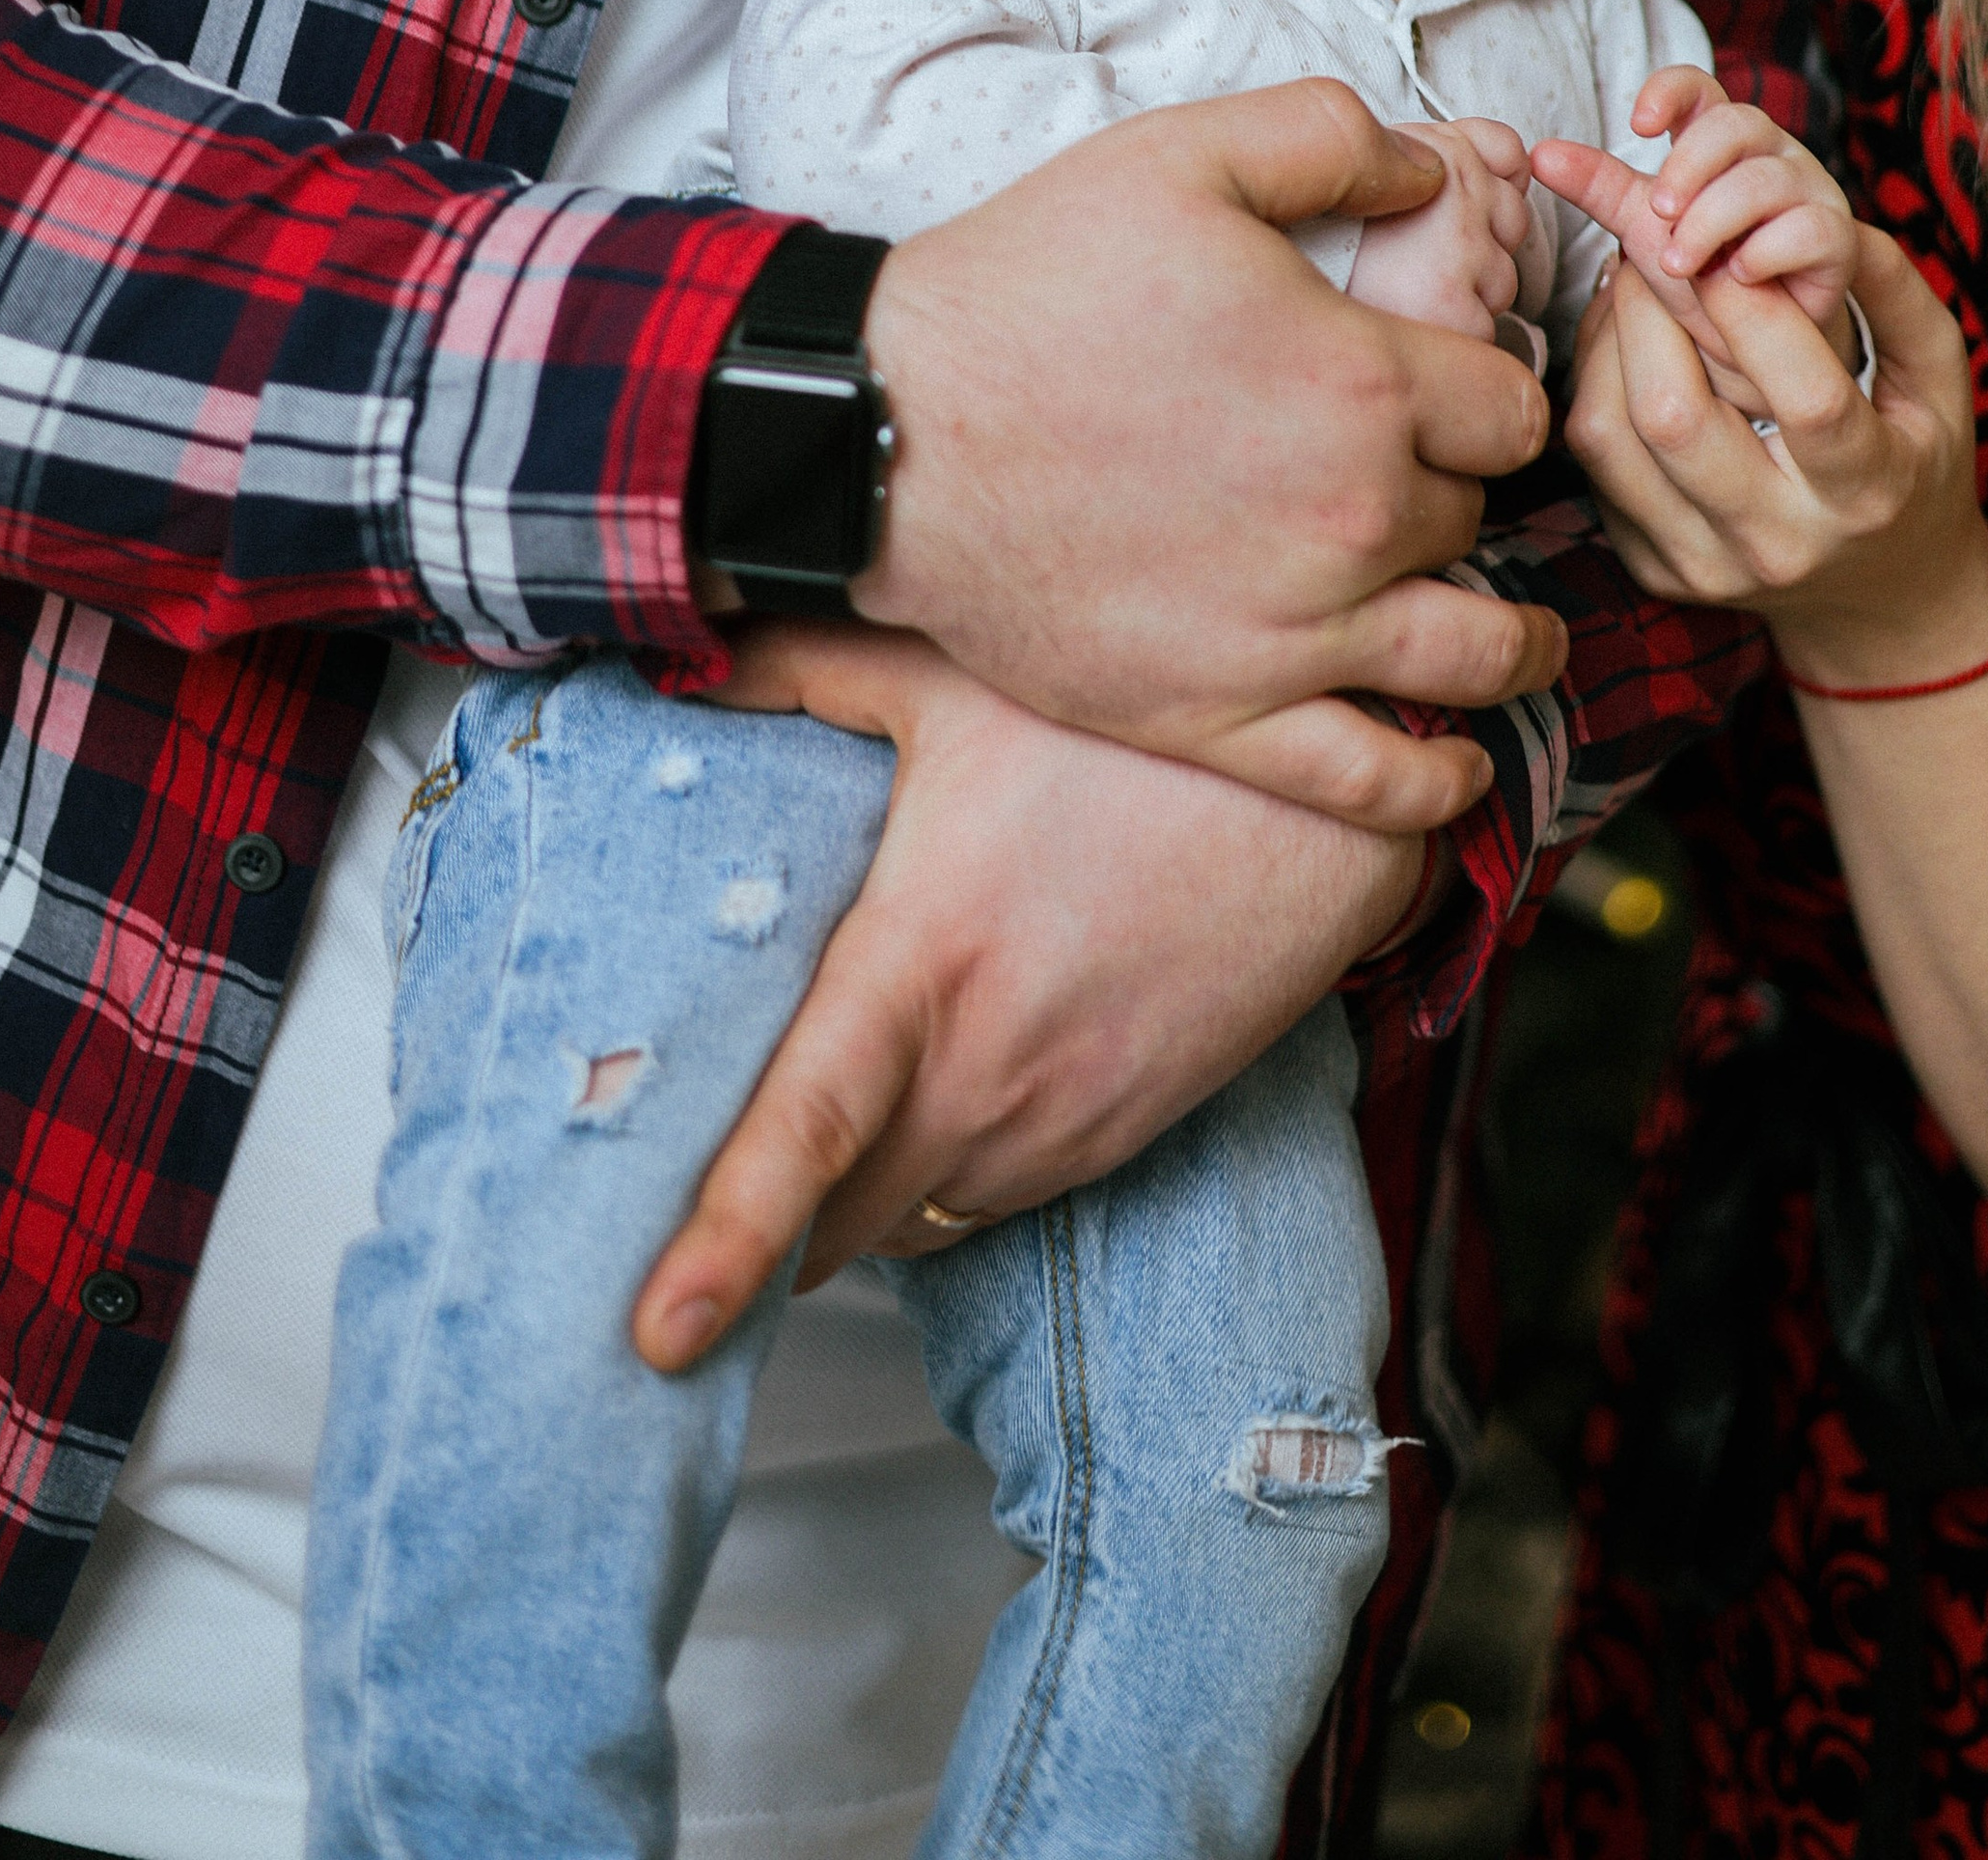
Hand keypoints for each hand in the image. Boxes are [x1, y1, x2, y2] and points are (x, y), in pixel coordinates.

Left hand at [641, 624, 1427, 1366]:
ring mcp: (1061, 1119)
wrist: (1328, 801)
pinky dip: (938, 1185)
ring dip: (856, 1203)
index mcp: (924, 964)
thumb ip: (797, 665)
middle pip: (836, 1224)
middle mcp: (988, 1069)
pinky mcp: (1118, 1136)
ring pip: (914, 1222)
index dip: (724, 1245)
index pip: (803, 1138)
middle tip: (683, 1194)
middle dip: (763, 1226)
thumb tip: (683, 653)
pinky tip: (924, 1111)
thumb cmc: (1137, 733)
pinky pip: (992, 1205)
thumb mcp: (947, 675)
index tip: (659, 1335)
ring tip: (809, 1147)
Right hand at [849, 81, 1557, 828]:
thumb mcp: (1182, 154)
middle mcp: (1350, 516)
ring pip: (1468, 655)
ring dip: (1513, 645)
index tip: (1458, 398)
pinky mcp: (1217, 714)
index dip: (1489, 394)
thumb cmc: (1027, 285)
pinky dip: (1434, 788)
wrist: (885, 429)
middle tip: (1423, 485)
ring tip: (1525, 642)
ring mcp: (1291, 630)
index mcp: (1359, 381)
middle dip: (1456, 493)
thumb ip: (1330, 136)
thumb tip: (1433, 165)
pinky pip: (1369, 783)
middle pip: (1473, 517)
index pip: (1507, 407)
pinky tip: (1461, 771)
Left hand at [1534, 68, 1858, 413]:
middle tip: (1658, 216)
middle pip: (1736, 123)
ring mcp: (1809, 192)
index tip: (1636, 126)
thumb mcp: (1642, 226)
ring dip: (1713, 221)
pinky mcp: (1838, 239)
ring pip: (1766, 178)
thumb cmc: (1703, 272)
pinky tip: (1738, 278)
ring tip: (1682, 265)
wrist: (1754, 344)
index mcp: (1720, 141)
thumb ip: (1598, 186)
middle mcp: (1770, 154)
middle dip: (1689, 168)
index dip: (1670, 92)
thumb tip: (1539, 153)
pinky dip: (1766, 252)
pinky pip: (1810, 228)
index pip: (1700, 88)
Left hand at [1552, 223, 1987, 685]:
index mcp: (1866, 492)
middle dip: (1649, 307)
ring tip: (1631, 284)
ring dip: (1604, 337)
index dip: (1753, 310)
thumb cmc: (1915, 463)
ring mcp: (1706, 565)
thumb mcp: (1939, 378)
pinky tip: (1625, 345)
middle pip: (1674, 416)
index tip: (1727, 245)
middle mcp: (1779, 541)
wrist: (1881, 599)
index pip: (1806, 398)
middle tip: (1655, 244)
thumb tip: (1817, 219)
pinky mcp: (1654, 569)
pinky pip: (1592, 463)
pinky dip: (1594, 384)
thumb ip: (1892, 290)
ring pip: (1609, 435)